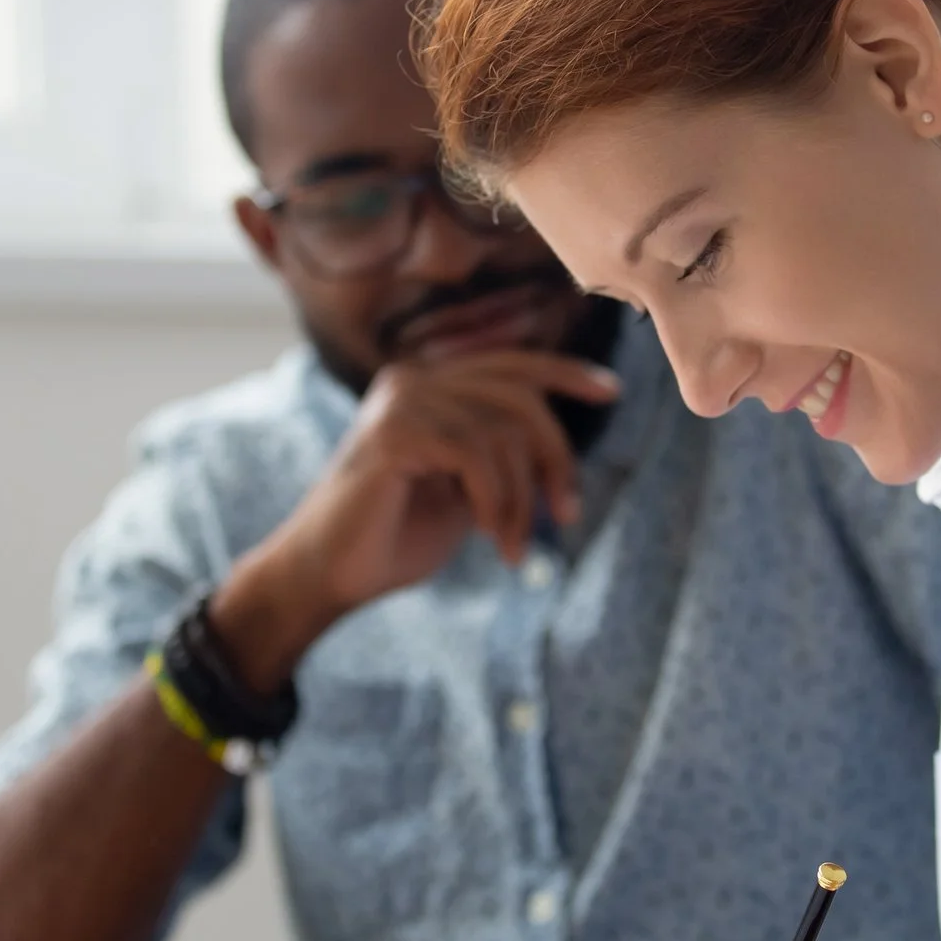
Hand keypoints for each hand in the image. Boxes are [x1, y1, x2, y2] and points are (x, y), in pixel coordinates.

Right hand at [210, 350, 618, 690]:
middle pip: (520, 397)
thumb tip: (559, 443)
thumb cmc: (395, 536)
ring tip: (513, 546)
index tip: (611, 390)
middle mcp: (412, 378)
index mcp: (429, 383)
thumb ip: (500, 453)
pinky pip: (476, 456)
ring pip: (503, 433)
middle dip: (555, 460)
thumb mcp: (466, 487)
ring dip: (522, 500)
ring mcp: (399, 401)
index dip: (564, 372)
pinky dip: (497, 504)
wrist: (328, 576)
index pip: (510, 363)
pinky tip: (492, 541)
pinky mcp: (392, 433)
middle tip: (566, 517)